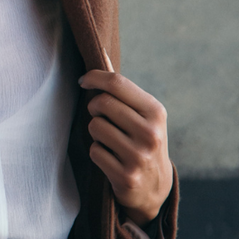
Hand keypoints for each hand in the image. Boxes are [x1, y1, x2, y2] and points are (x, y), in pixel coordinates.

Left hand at [79, 69, 172, 225]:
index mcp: (155, 112)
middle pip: (102, 103)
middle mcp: (150, 133)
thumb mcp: (142, 113)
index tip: (83, 81)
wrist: (155, 187)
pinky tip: (111, 158)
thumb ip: (121, 87)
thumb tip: (100, 52)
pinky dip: (97, 152)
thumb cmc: (142, 139)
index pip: (117, 83)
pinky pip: (94, 151)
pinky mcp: (126, 176)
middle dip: (94, 107)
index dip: (94, 77)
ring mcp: (139, 156)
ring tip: (109, 139)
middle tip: (99, 114)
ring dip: (95, 132)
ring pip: (95, 127)